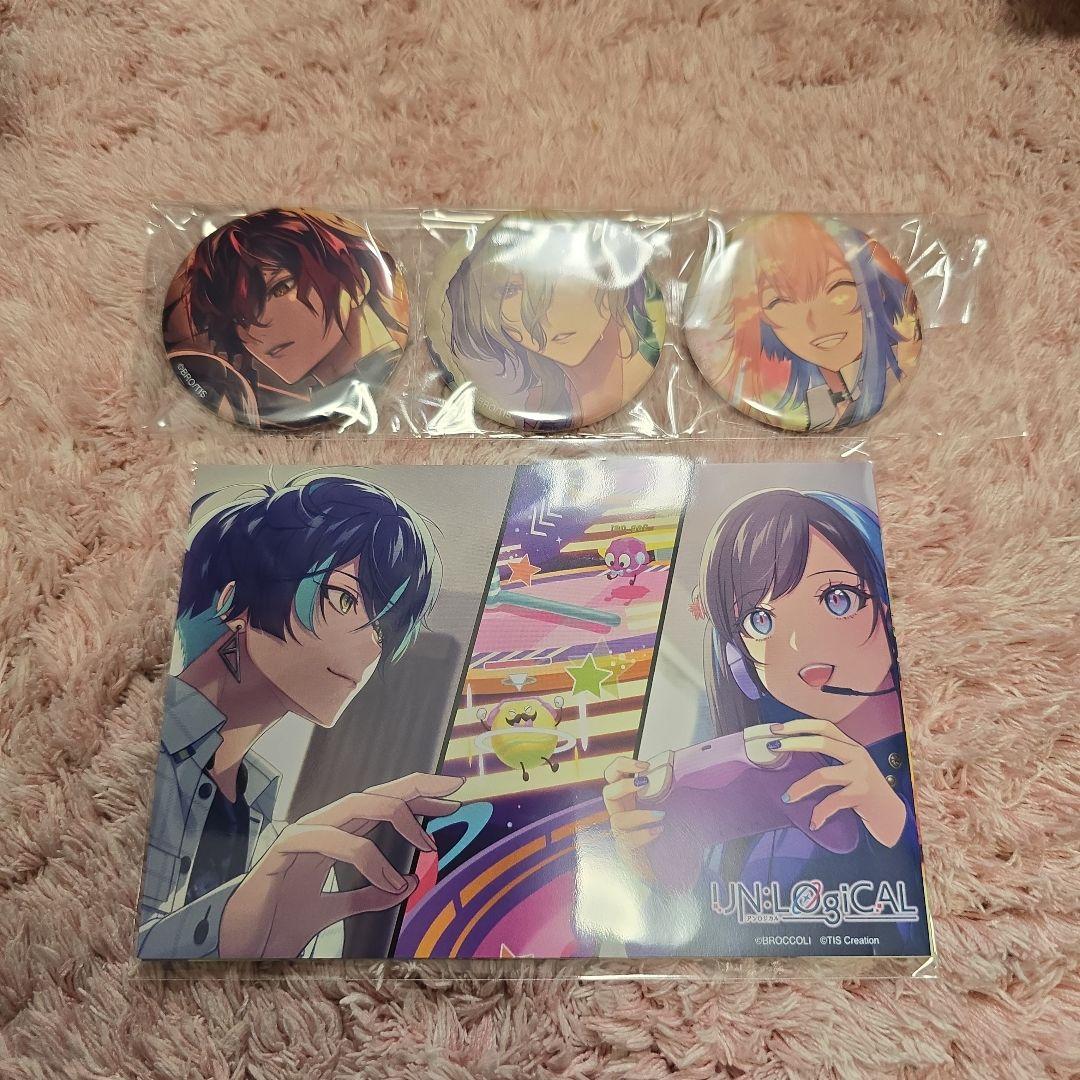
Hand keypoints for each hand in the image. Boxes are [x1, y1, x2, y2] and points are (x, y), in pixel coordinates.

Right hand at [219, 772, 462, 957]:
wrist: (239, 941)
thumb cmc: (282, 918)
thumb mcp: (337, 909)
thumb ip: (369, 896)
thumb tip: (408, 885)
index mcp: (337, 833)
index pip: (383, 803)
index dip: (418, 794)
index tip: (454, 797)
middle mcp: (323, 825)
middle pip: (377, 793)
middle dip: (417, 789)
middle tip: (454, 794)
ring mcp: (303, 831)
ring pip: (357, 805)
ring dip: (399, 823)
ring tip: (428, 848)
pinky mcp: (286, 849)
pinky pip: (334, 841)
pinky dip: (368, 860)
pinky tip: (390, 882)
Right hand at [602, 757, 665, 878]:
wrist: (675, 866)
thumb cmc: (672, 834)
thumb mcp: (674, 805)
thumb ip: (671, 789)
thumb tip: (682, 769)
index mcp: (630, 798)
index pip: (614, 775)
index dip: (623, 765)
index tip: (645, 765)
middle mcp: (622, 814)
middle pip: (607, 792)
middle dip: (623, 785)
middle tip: (643, 783)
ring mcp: (622, 833)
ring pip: (616, 819)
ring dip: (640, 814)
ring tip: (661, 815)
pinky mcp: (626, 852)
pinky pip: (626, 841)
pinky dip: (643, 834)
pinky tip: (659, 831)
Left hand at [769, 719, 906, 846]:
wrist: (892, 815)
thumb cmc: (864, 791)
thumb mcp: (850, 768)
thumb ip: (831, 758)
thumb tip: (794, 751)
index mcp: (852, 745)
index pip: (824, 726)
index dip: (800, 725)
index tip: (777, 728)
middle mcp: (857, 755)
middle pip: (821, 742)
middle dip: (794, 743)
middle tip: (773, 747)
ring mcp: (861, 774)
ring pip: (822, 775)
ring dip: (800, 787)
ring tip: (787, 798)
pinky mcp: (862, 794)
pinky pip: (832, 801)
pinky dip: (820, 813)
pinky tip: (813, 822)